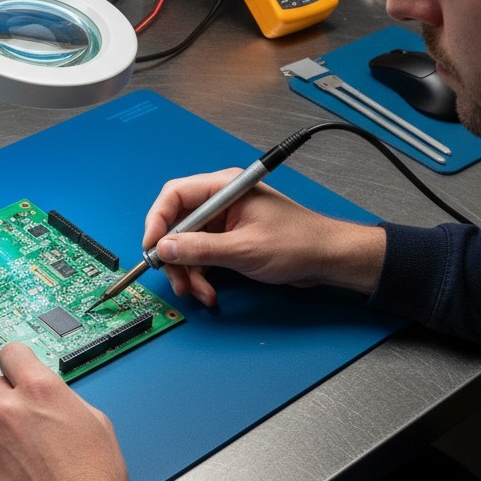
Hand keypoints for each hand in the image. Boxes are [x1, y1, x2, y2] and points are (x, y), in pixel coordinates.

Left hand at [0, 343, 130, 480]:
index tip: (19, 367)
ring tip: (26, 450)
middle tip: (29, 419)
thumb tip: (47, 390)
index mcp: (40, 390)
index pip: (11, 352)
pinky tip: (16, 467)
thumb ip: (61, 394)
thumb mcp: (94, 419)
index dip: (19, 362)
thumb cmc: (94, 479)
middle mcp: (9, 410)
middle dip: (11, 398)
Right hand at [143, 168, 385, 306]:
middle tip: (175, 278)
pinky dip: (201, 275)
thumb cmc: (299, 243)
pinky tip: (208, 291)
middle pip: (178, 224)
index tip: (152, 246)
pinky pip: (202, 256)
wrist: (329, 260)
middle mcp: (220, 202)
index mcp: (224, 188)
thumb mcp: (244, 248)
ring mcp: (224, 222)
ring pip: (187, 245)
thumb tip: (164, 248)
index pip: (175, 195)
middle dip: (174, 255)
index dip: (158, 220)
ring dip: (188, 271)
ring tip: (197, 292)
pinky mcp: (229, 241)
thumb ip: (201, 249)